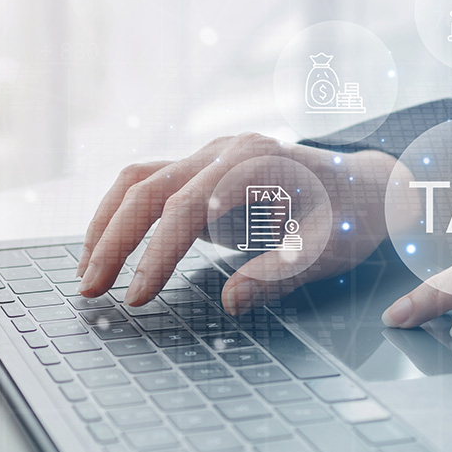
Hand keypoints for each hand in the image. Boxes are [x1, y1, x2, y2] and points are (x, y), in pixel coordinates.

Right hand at [76, 133, 396, 314]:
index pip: (186, 210)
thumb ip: (278, 273)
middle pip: (148, 188)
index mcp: (254, 164)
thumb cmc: (350, 220)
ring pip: (137, 180)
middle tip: (90, 290)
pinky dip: (121, 215)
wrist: (365, 186)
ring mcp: (210, 154)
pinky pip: (148, 184)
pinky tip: (106, 249)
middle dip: (113, 241)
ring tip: (86, 273)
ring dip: (105, 225)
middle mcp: (224, 150)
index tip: (138, 298)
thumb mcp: (325, 252)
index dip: (156, 256)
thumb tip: (232, 301)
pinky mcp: (202, 169)